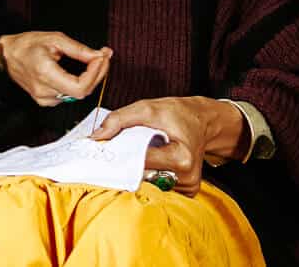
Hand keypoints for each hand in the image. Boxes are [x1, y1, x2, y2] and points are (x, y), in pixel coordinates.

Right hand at [0, 31, 110, 106]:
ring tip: (94, 61)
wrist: (6, 55)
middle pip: (82, 92)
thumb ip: (79, 50)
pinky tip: (82, 71)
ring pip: (77, 94)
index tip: (101, 58)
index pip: (80, 87)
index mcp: (45, 73)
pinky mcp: (45, 100)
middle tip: (103, 56)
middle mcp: (44, 91)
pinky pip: (69, 95)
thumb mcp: (55, 39)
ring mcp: (44, 98)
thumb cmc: (26, 45)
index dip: (96, 74)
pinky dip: (79, 83)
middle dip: (98, 73)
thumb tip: (99, 56)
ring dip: (90, 78)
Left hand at [89, 96, 244, 196]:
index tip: (105, 151)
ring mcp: (187, 187)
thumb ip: (119, 119)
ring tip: (137, 156)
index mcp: (181, 157)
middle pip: (142, 177)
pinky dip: (149, 176)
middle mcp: (186, 177)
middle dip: (126, 165)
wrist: (202, 121)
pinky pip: (158, 187)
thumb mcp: (148, 107)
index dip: (121, 155)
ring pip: (148, 184)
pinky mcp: (185, 191)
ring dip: (137, 172)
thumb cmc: (177, 114)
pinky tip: (149, 163)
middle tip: (116, 154)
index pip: (140, 162)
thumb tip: (96, 137)